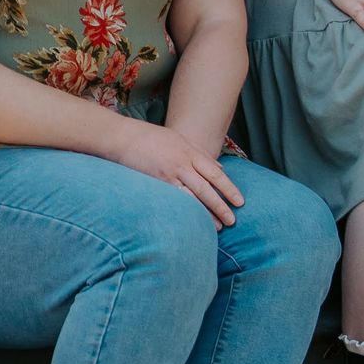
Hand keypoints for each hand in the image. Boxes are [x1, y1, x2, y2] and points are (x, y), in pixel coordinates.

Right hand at [114, 119, 243, 226]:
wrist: (123, 137)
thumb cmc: (151, 137)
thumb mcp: (180, 139)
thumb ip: (201, 153)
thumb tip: (220, 167)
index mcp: (190, 152)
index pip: (215, 173)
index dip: (229, 188)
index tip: (240, 201)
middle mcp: (182, 163)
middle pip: (207, 188)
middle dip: (221, 205)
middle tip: (233, 220)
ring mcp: (168, 174)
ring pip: (193, 197)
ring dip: (207, 213)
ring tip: (218, 227)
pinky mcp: (155, 183)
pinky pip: (175, 199)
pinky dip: (187, 211)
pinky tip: (194, 221)